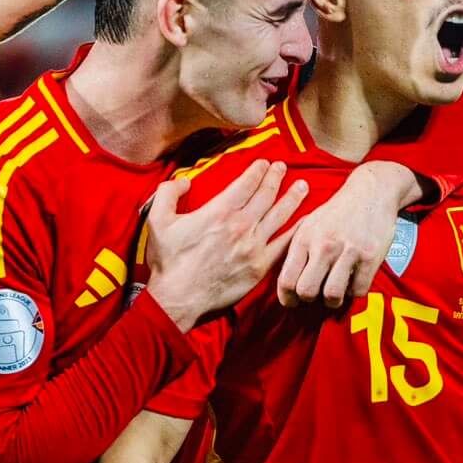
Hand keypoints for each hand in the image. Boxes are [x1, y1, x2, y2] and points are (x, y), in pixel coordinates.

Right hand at [145, 161, 307, 328]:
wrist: (179, 299)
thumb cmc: (168, 262)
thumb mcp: (157, 220)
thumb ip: (168, 193)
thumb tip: (185, 181)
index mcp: (219, 211)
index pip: (246, 183)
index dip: (258, 170)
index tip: (265, 163)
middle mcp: (241, 225)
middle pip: (266, 195)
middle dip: (276, 178)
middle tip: (283, 167)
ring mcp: (253, 247)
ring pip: (279, 216)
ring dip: (292, 199)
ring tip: (303, 187)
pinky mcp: (260, 267)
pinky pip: (283, 245)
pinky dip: (295, 232)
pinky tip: (305, 223)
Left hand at [278, 161, 418, 307]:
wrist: (370, 192)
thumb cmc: (336, 212)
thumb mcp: (309, 225)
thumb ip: (297, 251)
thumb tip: (287, 283)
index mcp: (304, 238)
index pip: (286, 279)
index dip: (287, 298)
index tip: (292, 302)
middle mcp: (324, 245)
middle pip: (307, 291)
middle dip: (309, 300)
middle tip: (314, 297)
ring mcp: (348, 251)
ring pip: (332, 294)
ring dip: (332, 301)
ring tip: (334, 294)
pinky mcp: (370, 256)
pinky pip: (358, 289)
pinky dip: (354, 292)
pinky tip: (352, 282)